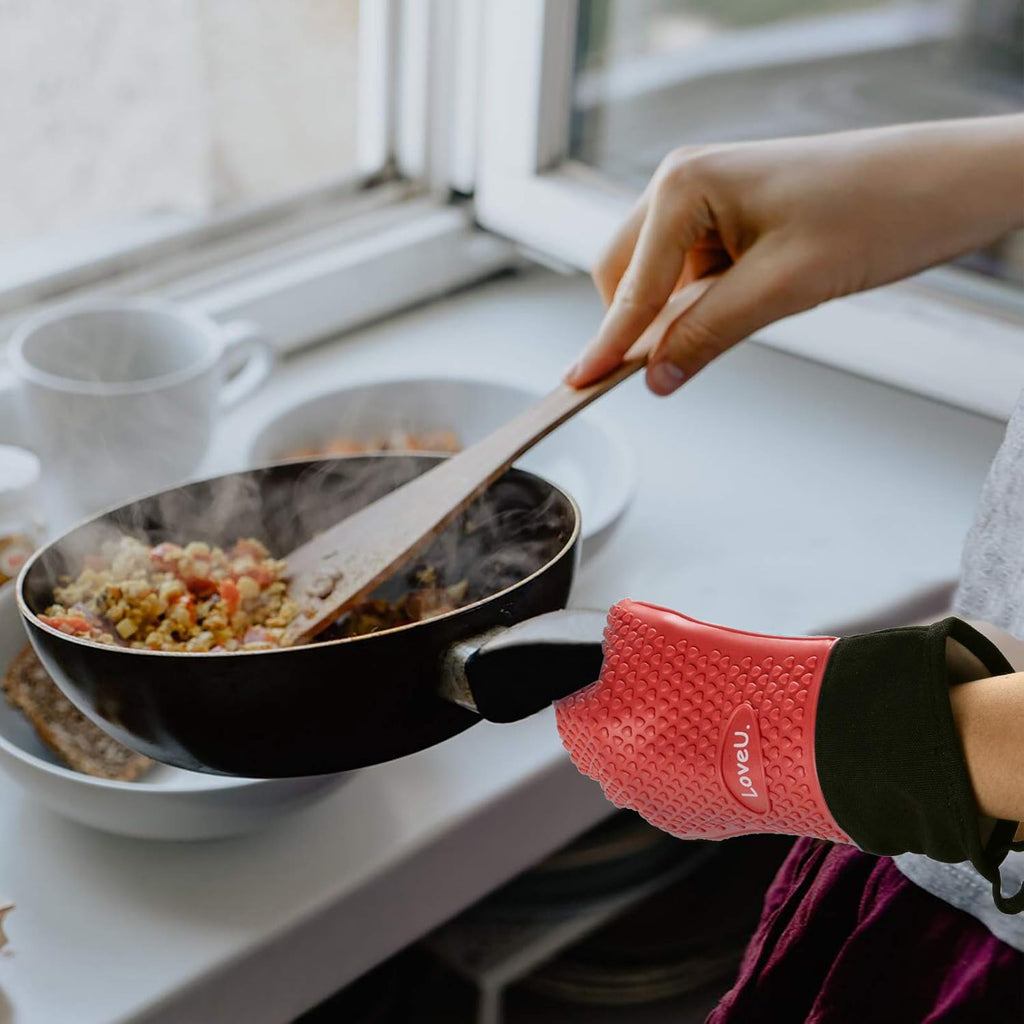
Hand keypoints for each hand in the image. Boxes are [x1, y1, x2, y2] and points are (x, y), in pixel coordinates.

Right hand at [566, 116, 1023, 395]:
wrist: (945, 183)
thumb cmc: (876, 211)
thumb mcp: (783, 288)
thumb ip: (708, 334)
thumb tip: (656, 378)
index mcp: (684, 183)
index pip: (630, 285)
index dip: (607, 343)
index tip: (577, 384)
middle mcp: (684, 182)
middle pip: (624, 274)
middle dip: (637, 324)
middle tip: (659, 372)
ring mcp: (705, 198)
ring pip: (655, 277)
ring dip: (674, 315)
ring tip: (735, 324)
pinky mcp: (729, 217)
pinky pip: (688, 272)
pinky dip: (699, 303)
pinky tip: (740, 308)